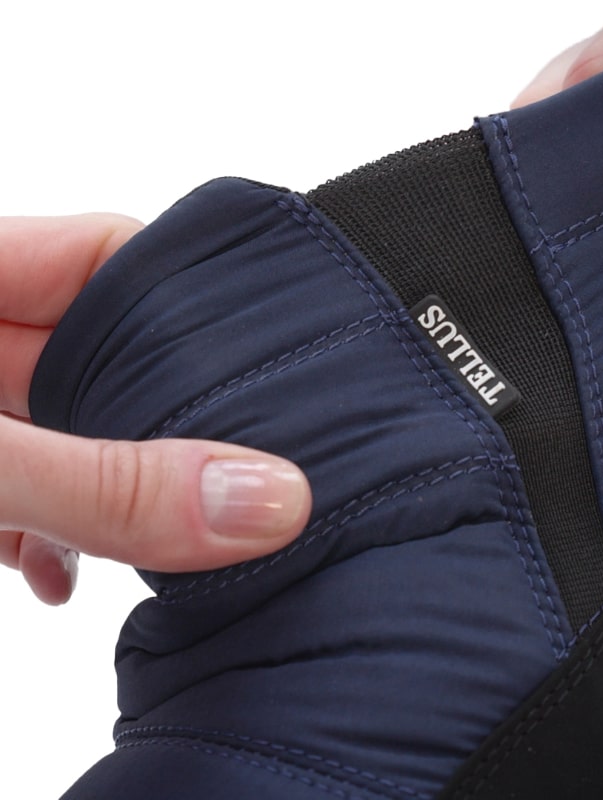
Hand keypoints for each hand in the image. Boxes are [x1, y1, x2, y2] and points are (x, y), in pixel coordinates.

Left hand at [0, 215, 311, 604]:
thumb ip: (104, 485)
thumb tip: (265, 500)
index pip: (114, 256)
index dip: (196, 298)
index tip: (277, 350)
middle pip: (107, 356)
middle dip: (166, 419)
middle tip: (244, 470)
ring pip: (74, 431)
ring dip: (112, 492)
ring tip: (176, 534)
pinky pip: (28, 486)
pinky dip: (51, 533)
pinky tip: (67, 574)